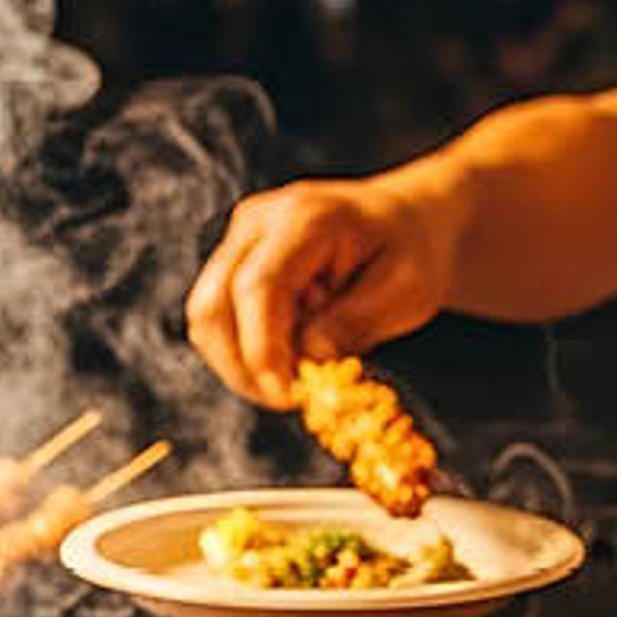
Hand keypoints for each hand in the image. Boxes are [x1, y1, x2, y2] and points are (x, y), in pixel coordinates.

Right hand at [184, 173, 464, 408]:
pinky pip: (217, 320)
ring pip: (206, 318)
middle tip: (291, 398)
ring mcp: (239, 239)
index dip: (262, 349)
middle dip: (244, 366)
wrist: (402, 221)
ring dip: (240, 363)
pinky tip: (287, 353)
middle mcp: (258, 221)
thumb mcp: (406, 292)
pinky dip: (244, 351)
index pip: (257, 287)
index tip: (286, 396)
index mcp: (305, 218)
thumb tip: (308, 357)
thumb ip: (355, 324)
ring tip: (296, 372)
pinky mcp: (232, 262)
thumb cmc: (410, 253)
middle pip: (212, 305)